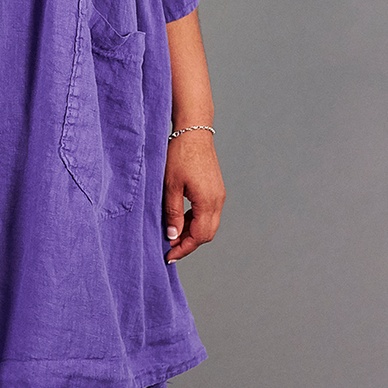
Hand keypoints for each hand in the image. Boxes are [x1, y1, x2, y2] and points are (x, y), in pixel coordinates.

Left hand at [163, 130, 224, 262]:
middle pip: (207, 234)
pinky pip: (208, 213)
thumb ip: (172, 214)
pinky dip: (195, 221)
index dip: (184, 248)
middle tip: (170, 248)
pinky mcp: (215, 189)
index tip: (169, 256)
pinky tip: (180, 219)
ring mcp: (218, 194)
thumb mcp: (170, 187)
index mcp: (207, 201)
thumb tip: (173, 236)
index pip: (199, 236)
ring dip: (192, 232)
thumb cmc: (180, 155)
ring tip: (172, 233)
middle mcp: (217, 200)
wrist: (193, 132)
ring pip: (208, 224)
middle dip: (189, 243)